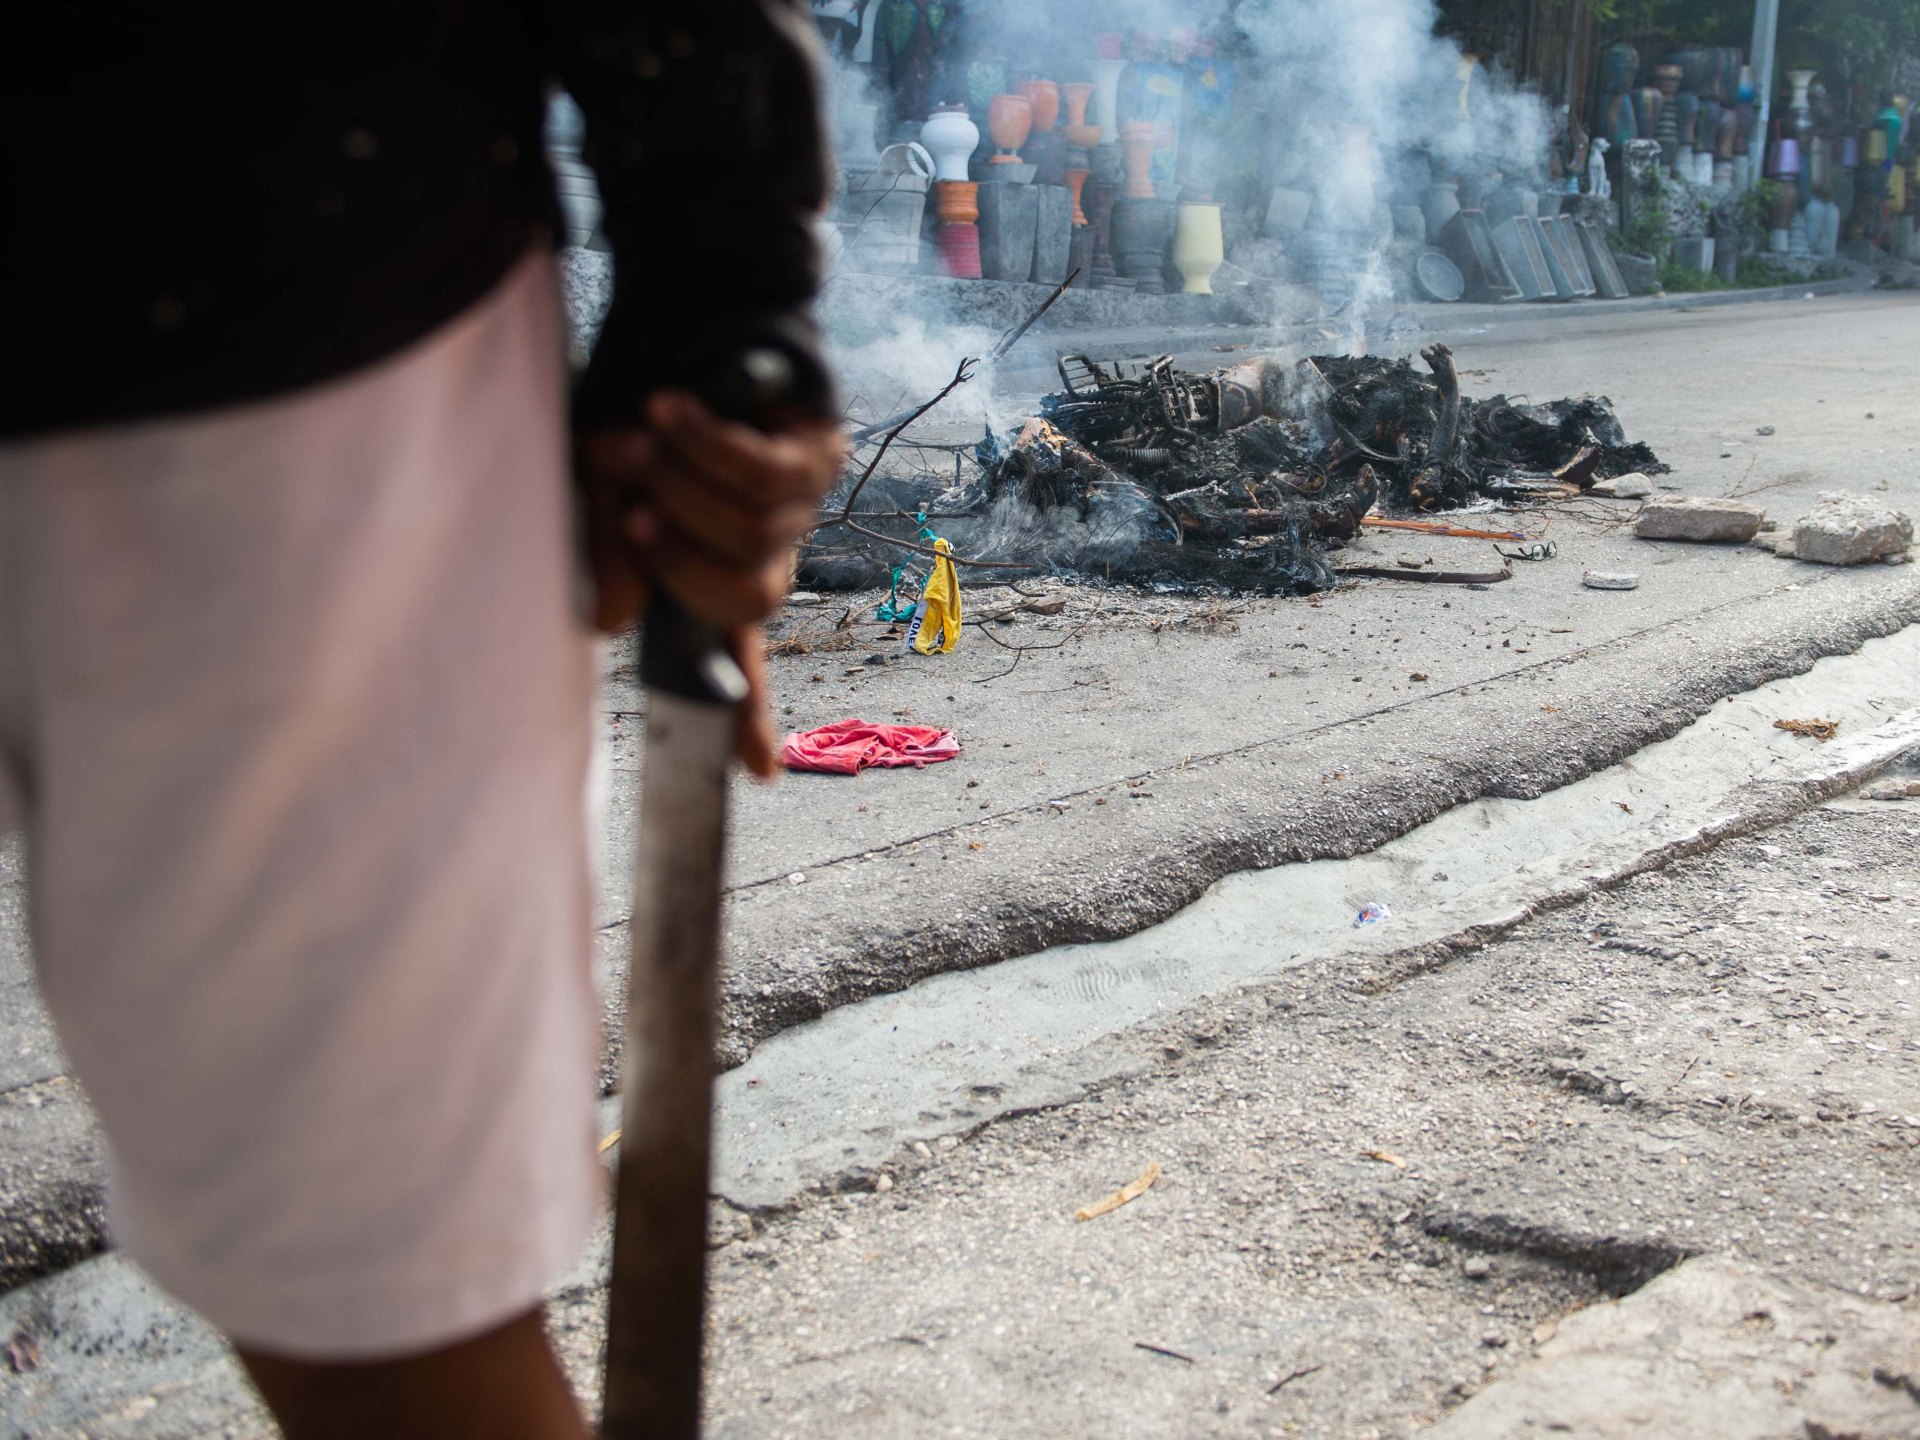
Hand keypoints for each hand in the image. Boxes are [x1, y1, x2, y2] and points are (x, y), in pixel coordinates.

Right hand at [577, 390, 842, 777]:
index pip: (740, 660)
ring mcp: (801, 507)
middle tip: (632, 511)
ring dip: (682, 486)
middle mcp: (768, 552)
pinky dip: (705, 445)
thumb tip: (614, 623)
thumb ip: (602, 559)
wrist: (675, 329)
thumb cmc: (629, 422)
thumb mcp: (593, 495)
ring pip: (754, 531)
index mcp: (717, 577)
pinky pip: (761, 471)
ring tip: (638, 441)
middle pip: (750, 599)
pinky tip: (667, 410)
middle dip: (683, 559)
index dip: (748, 717)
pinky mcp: (815, 451)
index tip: (757, 772)